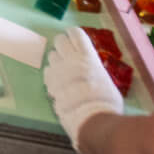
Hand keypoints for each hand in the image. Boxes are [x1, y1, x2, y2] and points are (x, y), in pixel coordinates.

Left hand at [43, 28, 124, 151]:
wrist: (93, 119)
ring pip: (51, 55)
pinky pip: (47, 72)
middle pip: (60, 40)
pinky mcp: (50, 83)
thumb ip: (95, 72)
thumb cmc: (107, 103)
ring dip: (56, 61)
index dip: (73, 34)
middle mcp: (72, 60)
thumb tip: (92, 73)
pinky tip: (57, 83)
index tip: (72, 37)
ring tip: (63, 71)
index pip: (76, 34)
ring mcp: (59, 70)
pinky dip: (51, 75)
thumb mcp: (106, 81)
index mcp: (89, 57)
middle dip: (62, 45)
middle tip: (66, 54)